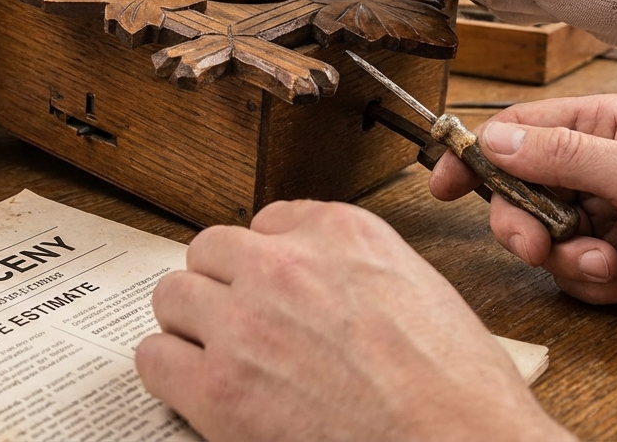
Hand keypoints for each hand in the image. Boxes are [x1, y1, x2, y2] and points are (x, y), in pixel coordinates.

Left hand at [136, 200, 571, 441]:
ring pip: (173, 295)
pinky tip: (198, 392)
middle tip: (239, 323)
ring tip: (217, 357)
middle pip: (210, 251)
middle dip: (222, 285)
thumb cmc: (462, 395)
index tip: (272, 287)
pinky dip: (171, 374)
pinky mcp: (218, 387)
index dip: (268, 262)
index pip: (269, 221)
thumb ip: (358, 273)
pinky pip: (155, 359)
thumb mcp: (423, 293)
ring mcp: (245, 323)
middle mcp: (285, 265)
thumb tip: (327, 289)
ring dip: (190, 324)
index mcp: (342, 234)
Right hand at [430, 94, 616, 341]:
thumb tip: (494, 140)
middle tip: (540, 249)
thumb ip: (564, 157)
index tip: (441, 184)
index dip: (477, 157)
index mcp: (608, 127)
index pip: (520, 132)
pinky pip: (578, 276)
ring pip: (547, 241)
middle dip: (525, 227)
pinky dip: (601, 286)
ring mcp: (611, 215)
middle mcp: (603, 167)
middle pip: (522, 192)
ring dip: (573, 264)